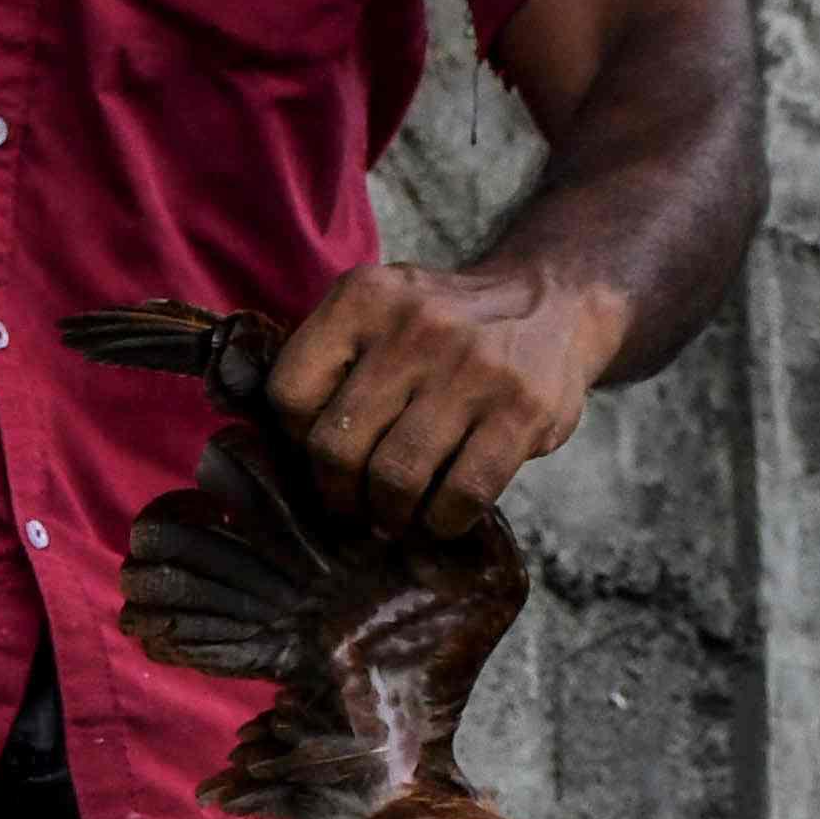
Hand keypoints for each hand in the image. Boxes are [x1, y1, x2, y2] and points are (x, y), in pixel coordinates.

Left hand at [269, 255, 628, 530]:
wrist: (550, 304)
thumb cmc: (440, 331)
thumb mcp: (378, 313)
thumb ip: (328, 363)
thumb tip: (269, 455)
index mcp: (364, 296)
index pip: (289, 396)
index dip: (296, 442)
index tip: (322, 453)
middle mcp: (416, 325)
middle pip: (337, 447)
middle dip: (340, 495)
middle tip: (354, 506)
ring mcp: (473, 368)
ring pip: (396, 479)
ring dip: (388, 516)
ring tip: (394, 516)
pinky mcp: (522, 411)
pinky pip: (461, 495)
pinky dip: (442, 522)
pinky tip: (441, 516)